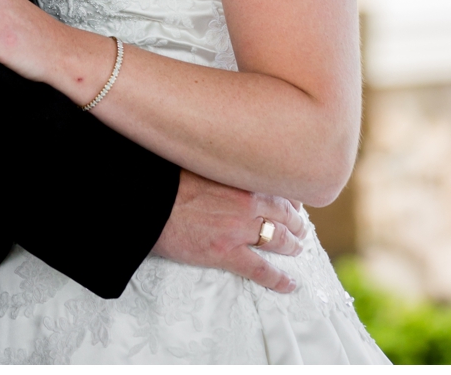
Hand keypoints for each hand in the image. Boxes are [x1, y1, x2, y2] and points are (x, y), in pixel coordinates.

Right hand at [154, 169, 308, 295]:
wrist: (150, 204)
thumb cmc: (172, 183)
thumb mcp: (205, 166)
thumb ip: (225, 171)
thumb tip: (231, 169)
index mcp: (243, 180)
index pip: (278, 190)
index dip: (289, 200)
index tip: (293, 204)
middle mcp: (248, 204)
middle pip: (284, 215)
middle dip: (295, 223)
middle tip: (300, 228)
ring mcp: (239, 230)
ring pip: (278, 240)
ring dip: (292, 245)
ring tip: (297, 248)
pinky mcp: (227, 254)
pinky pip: (260, 269)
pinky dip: (278, 279)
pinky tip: (290, 284)